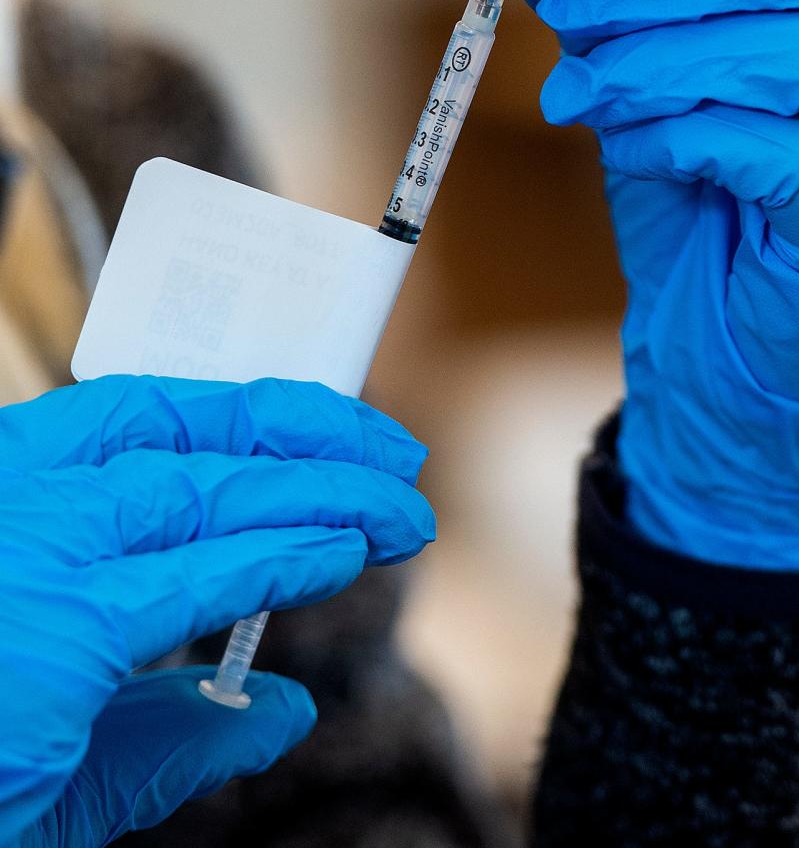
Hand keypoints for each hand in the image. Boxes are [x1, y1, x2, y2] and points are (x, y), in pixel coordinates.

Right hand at [0, 374, 433, 843]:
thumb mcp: (57, 745)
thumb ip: (167, 726)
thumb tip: (282, 710)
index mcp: (14, 495)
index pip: (151, 416)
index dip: (255, 415)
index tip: (336, 431)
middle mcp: (20, 502)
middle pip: (194, 436)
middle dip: (310, 438)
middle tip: (398, 460)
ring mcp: (34, 556)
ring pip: (208, 490)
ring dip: (322, 490)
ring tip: (400, 506)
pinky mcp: (57, 632)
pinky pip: (196, 573)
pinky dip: (279, 554)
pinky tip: (344, 551)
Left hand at [512, 0, 798, 568]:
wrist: (751, 346)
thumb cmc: (716, 196)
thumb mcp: (657, 76)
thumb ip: (618, 0)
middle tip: (569, 5)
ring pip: (786, 52)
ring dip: (651, 64)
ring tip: (576, 93)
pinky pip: (768, 150)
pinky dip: (678, 138)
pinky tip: (634, 146)